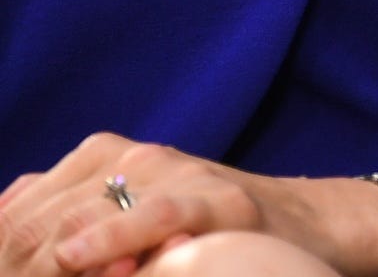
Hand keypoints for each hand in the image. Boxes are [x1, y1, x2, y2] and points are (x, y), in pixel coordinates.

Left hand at [0, 139, 377, 276]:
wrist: (303, 224)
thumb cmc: (201, 235)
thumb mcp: (124, 220)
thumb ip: (61, 218)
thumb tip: (4, 221)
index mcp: (96, 158)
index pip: (11, 217)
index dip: (0, 258)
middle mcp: (128, 156)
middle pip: (31, 224)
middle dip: (17, 269)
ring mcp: (174, 173)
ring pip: (78, 221)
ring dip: (50, 266)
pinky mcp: (219, 198)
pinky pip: (153, 215)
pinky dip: (110, 238)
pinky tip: (79, 257)